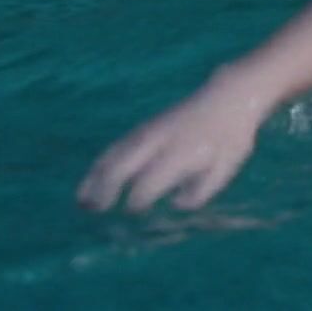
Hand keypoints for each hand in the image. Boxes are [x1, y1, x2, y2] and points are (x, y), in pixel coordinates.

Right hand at [77, 74, 274, 212]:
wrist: (227, 97)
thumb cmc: (230, 138)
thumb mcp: (225, 168)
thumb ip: (201, 191)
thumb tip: (176, 205)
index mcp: (182, 152)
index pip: (151, 179)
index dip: (138, 199)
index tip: (132, 213)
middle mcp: (160, 140)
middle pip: (124, 164)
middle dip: (106, 188)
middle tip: (94, 210)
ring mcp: (149, 131)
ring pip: (115, 154)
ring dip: (96, 177)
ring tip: (81, 199)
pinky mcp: (144, 127)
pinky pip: (116, 146)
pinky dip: (101, 164)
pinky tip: (92, 179)